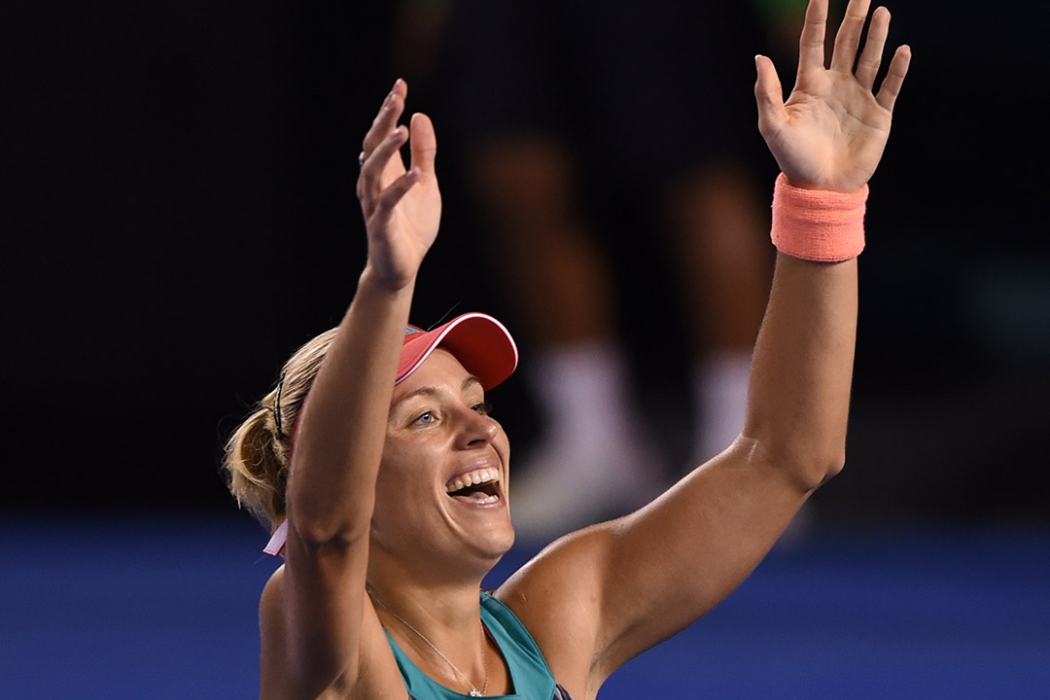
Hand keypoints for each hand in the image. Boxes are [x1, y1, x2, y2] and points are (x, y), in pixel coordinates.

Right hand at [356, 79, 440, 287]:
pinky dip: (400, 187)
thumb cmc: (411, 227)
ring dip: (386, 150)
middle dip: (383, 121)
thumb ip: (424, 153)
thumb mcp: (426, 184)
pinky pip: (388, 203)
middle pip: (372, 146)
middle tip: (396, 97)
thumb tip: (420, 116)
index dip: (389, 110)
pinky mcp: (382, 226)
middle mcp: (373, 185)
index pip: (380, 134)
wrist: (401, 269)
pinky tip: (415, 174)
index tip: (400, 85)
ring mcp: (375, 205)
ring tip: (402, 131)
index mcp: (384, 173)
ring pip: (373, 171)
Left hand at [755, 0, 910, 190]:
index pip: (813, 42)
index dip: (816, 17)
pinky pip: (890, 86)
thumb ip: (767, 92)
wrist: (820, 189)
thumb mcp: (773, 126)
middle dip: (853, 17)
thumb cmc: (793, 159)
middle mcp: (836, 85)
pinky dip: (897, 69)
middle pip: (846, 42)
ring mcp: (859, 97)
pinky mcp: (878, 115)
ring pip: (869, 58)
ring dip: (876, 35)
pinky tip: (902, 49)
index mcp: (810, 84)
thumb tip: (759, 57)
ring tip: (880, 11)